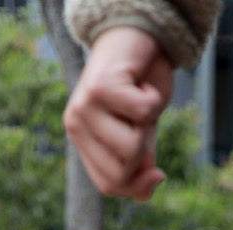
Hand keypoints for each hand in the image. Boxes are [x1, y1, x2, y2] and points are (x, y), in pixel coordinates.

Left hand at [63, 27, 173, 200]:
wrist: (136, 39)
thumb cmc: (138, 90)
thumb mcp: (141, 136)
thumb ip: (141, 167)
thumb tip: (151, 185)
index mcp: (80, 141)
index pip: (107, 185)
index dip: (136, 186)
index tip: (156, 173)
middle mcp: (75, 124)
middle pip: (121, 172)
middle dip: (145, 154)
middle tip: (141, 121)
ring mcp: (84, 105)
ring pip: (132, 147)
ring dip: (149, 125)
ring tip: (140, 101)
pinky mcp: (101, 86)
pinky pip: (143, 113)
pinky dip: (154, 97)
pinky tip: (142, 83)